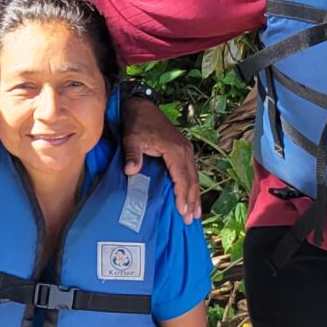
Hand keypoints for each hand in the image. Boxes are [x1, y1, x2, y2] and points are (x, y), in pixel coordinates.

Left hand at [119, 95, 199, 221]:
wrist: (142, 106)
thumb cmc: (137, 123)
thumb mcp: (132, 138)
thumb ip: (133, 155)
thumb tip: (130, 171)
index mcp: (175, 150)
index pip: (182, 178)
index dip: (182, 196)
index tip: (182, 212)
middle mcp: (185, 151)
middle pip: (192, 180)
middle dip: (192, 201)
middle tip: (190, 220)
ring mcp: (186, 150)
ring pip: (194, 177)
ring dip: (195, 195)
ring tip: (195, 214)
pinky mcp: (183, 150)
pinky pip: (191, 171)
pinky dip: (193, 186)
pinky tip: (192, 196)